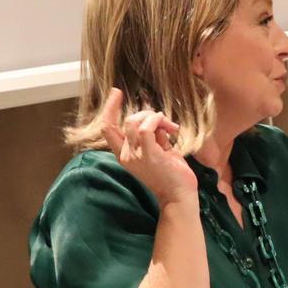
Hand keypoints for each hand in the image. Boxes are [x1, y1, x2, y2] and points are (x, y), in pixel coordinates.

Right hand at [100, 88, 197, 205]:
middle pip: (126, 120)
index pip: (107, 127)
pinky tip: (169, 128)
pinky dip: (157, 121)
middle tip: (166, 123)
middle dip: (147, 114)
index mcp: (125, 154)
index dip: (109, 108)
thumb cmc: (171, 173)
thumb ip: (151, 135)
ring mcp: (136, 156)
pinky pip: (146, 129)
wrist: (180, 195)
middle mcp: (126, 155)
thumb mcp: (157, 149)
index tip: (116, 92)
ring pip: (135, 122)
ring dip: (155, 117)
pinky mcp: (149, 156)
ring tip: (170, 128)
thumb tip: (155, 119)